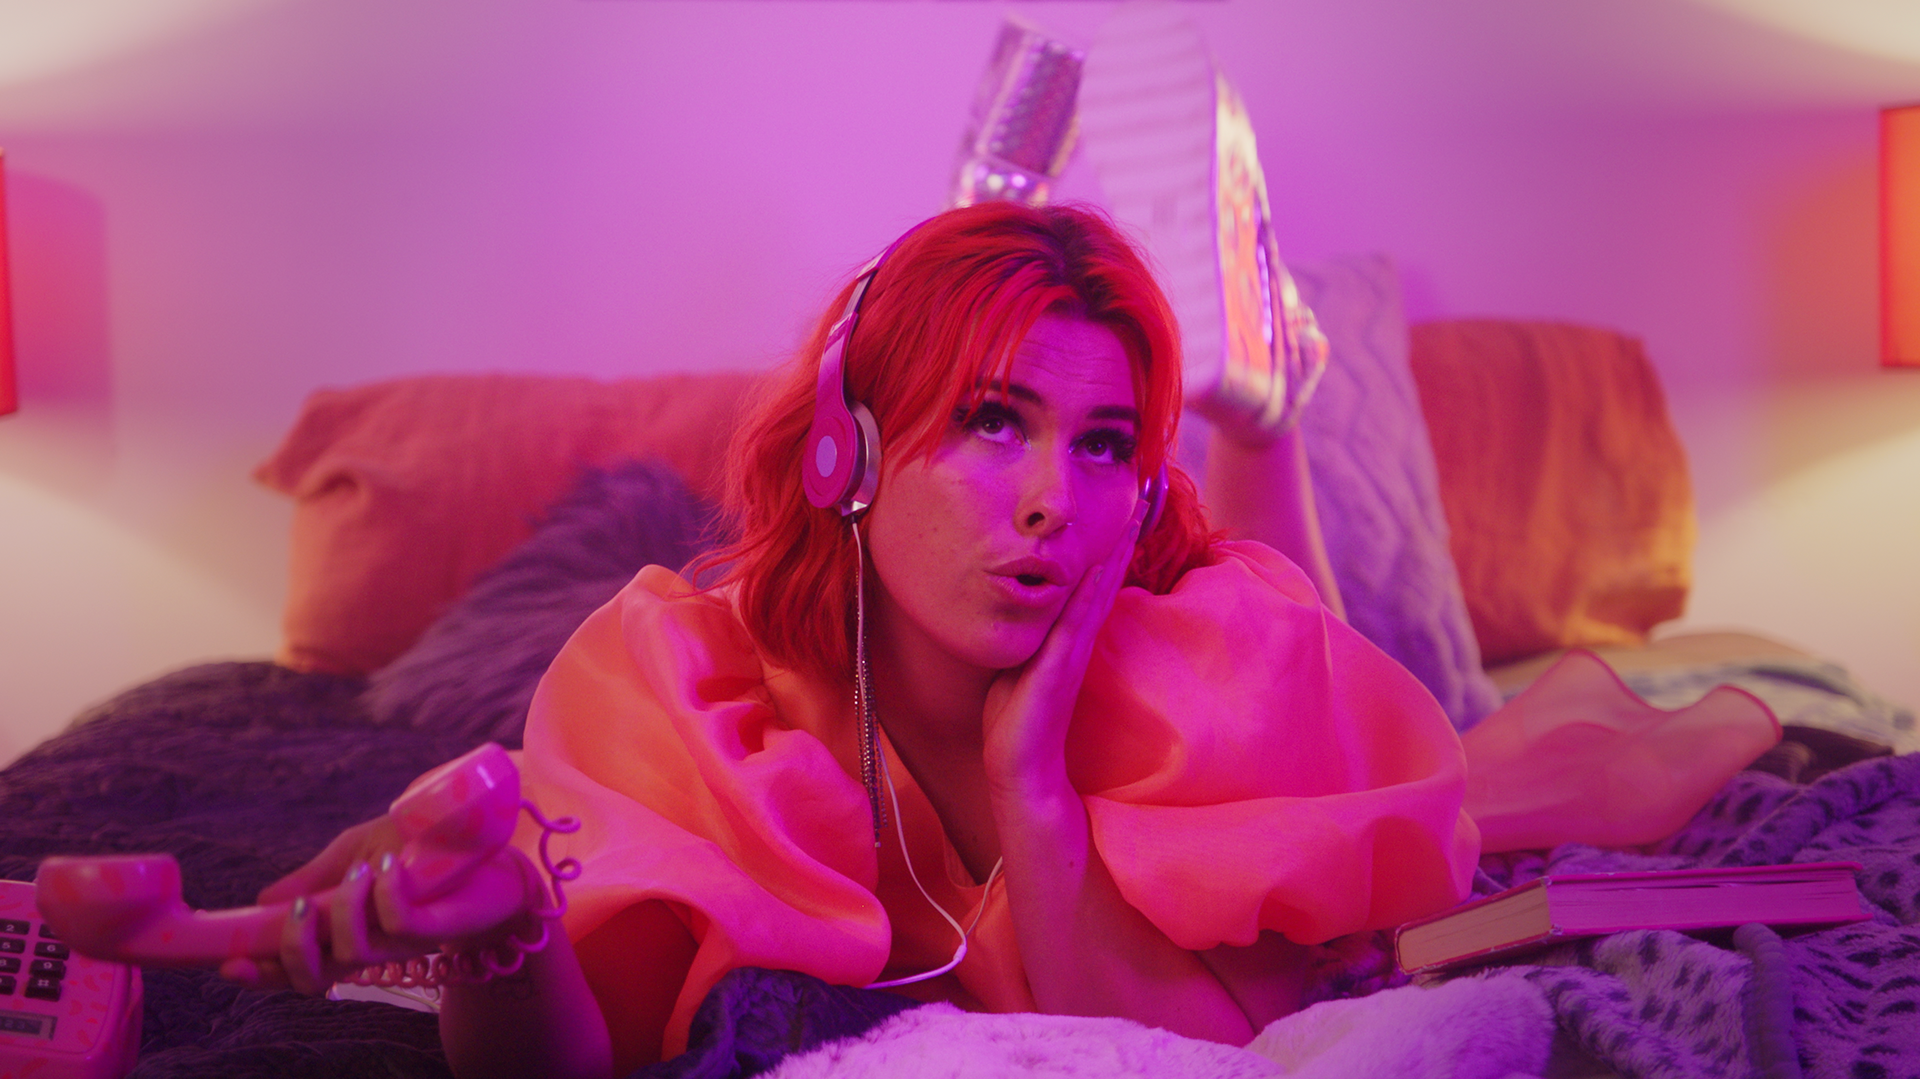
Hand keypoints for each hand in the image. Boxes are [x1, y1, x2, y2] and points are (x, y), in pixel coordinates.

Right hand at [220, 815, 544, 993]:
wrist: (487, 844)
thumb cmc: (422, 848)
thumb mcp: (355, 852)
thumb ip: (311, 877)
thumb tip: (259, 902)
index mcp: (343, 933)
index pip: (293, 969)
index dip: (258, 974)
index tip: (229, 962)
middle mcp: (369, 946)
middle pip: (311, 978)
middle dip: (289, 949)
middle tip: (296, 912)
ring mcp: (404, 942)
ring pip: (350, 954)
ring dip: (342, 910)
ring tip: (364, 871)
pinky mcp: (436, 928)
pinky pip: (397, 926)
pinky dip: (383, 895)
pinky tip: (389, 870)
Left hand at [982, 497, 1145, 793]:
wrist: (1020, 768)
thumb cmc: (1015, 718)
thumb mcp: (1019, 664)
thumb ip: (1028, 635)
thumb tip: (1021, 606)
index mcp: (1067, 638)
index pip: (1093, 584)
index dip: (1108, 548)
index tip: (1121, 513)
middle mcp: (1076, 641)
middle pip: (1105, 581)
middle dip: (1121, 540)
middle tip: (1140, 499)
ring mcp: (1070, 655)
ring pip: (1097, 596)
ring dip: (1114, 558)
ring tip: (1130, 522)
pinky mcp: (1057, 671)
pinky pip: (1074, 626)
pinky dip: (1088, 597)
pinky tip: (1098, 571)